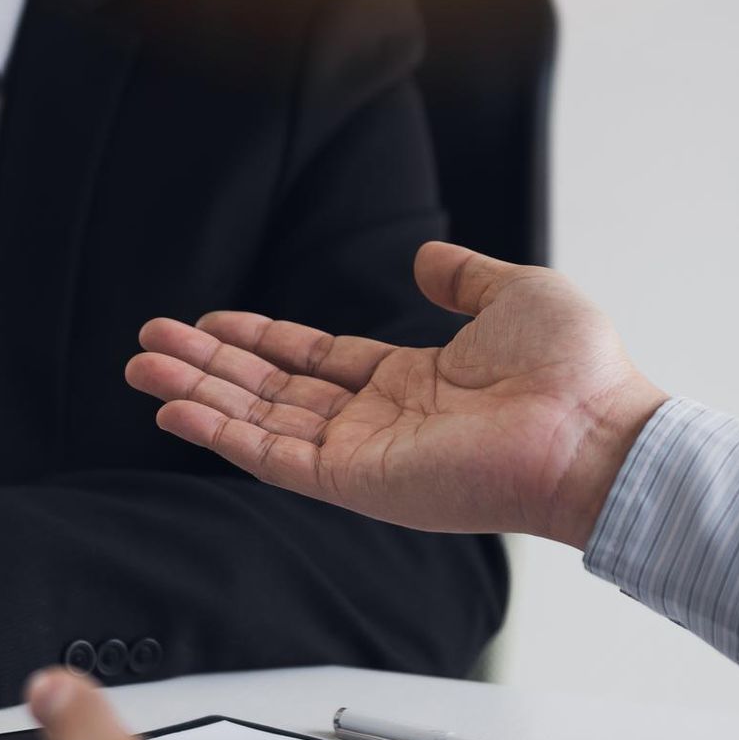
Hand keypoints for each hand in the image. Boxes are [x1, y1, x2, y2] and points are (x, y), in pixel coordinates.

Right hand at [125, 243, 667, 547]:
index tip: (209, 321)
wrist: (596, 429)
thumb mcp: (514, 295)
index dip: (258, 340)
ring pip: (258, 421)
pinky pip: (272, 456)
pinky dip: (220, 433)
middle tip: (149, 345)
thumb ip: (462, 278)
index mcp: (409, 381)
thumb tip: (426, 258)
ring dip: (197, 394)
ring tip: (142, 368)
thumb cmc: (575, 371)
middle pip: (269, 390)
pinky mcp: (357, 481)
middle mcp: (375, 421)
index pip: (312, 361)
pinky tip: (175, 411)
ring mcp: (362, 454)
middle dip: (207, 366)